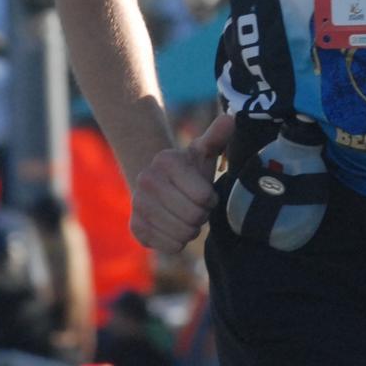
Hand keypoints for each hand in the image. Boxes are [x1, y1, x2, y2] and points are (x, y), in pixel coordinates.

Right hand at [130, 112, 234, 252]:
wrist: (160, 184)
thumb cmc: (189, 169)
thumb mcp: (203, 151)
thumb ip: (217, 136)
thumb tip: (230, 119)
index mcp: (166, 161)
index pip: (203, 196)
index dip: (210, 198)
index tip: (205, 193)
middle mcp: (146, 181)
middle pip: (193, 216)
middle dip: (201, 215)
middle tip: (197, 207)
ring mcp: (138, 205)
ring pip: (182, 234)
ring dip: (191, 229)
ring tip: (187, 216)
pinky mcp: (135, 228)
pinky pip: (169, 246)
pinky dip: (178, 242)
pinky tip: (175, 227)